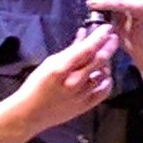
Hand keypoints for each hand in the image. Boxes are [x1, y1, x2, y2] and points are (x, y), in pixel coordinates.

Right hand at [0, 25, 116, 142]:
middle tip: (113, 38)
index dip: (100, 37)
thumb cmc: (36, 85)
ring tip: (104, 56)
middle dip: (109, 46)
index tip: (107, 28)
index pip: (87, 49)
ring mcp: (81, 95)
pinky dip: (107, 80)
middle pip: (99, 60)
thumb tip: (84, 34)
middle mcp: (73, 82)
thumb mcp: (50, 62)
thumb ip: (70, 49)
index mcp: (61, 69)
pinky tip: (104, 74)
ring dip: (107, 62)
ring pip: (103, 74)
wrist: (29, 113)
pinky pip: (104, 91)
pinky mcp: (85, 106)